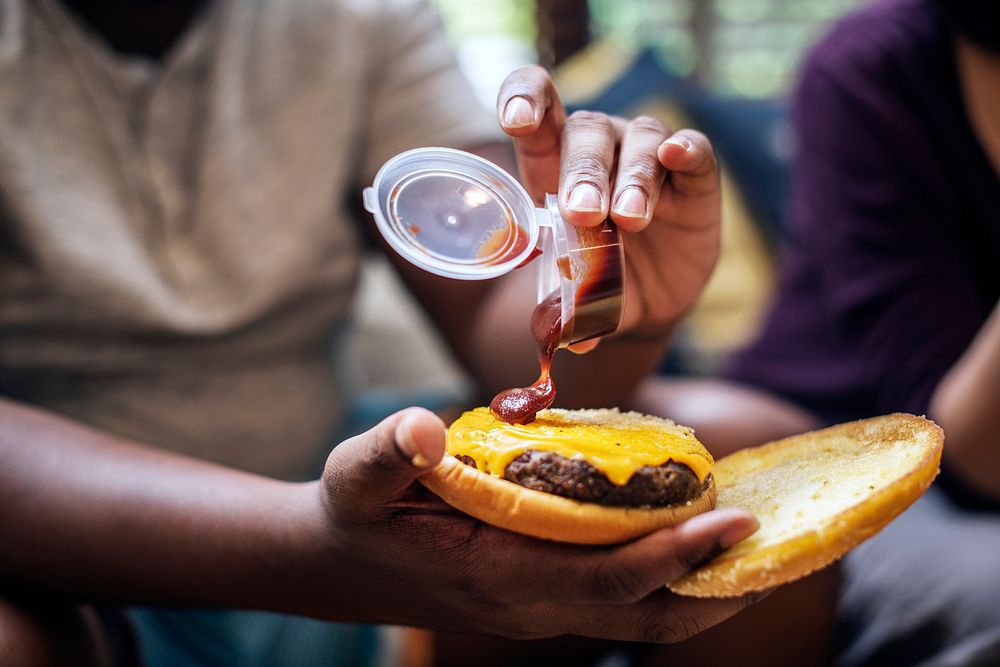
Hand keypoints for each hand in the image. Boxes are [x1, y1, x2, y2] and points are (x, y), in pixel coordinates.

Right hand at [310, 407, 761, 640]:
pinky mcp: (544, 595)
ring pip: (642, 617)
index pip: (605, 578)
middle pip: (645, 617)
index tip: (733, 520)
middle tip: (778, 542)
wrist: (343, 565)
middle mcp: (531, 604)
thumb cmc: (358, 514)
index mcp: (497, 574)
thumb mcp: (356, 476)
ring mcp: (541, 607)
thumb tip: (422, 430)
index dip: (672, 555)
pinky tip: (695, 539)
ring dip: (703, 589)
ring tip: (756, 545)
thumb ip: (388, 451)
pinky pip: (624, 600)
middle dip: (716, 587)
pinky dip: (670, 577)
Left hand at [497, 66, 720, 341]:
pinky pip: (695, 150)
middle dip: (583, 172)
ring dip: (633, 178)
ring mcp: (648, 158)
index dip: (524, 100)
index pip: (537, 112)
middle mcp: (600, 150)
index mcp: (554, 165)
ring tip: (628, 220)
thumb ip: (567, 308)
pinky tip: (677, 155)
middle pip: (587, 134)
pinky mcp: (695, 177)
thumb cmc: (596, 279)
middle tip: (581, 212)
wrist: (649, 299)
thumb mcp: (577, 295)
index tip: (515, 119)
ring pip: (641, 141)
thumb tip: (564, 336)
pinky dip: (686, 150)